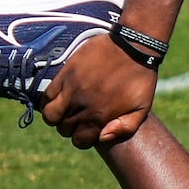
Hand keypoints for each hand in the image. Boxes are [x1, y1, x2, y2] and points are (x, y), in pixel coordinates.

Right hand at [39, 29, 156, 150]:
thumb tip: (102, 138)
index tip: (87, 130)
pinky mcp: (65, 75)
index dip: (82, 139)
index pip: (79, 141)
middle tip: (77, 118)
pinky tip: (58, 99)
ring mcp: (72, 90)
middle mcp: (83, 106)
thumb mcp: (142, 108)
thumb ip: (125, 127)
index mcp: (101, 117)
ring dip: (55, 117)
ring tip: (65, 111)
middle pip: (64, 129)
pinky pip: (46, 96)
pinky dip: (48, 102)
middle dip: (70, 128)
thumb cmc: (140, 78)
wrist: (133, 47)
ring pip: (50, 115)